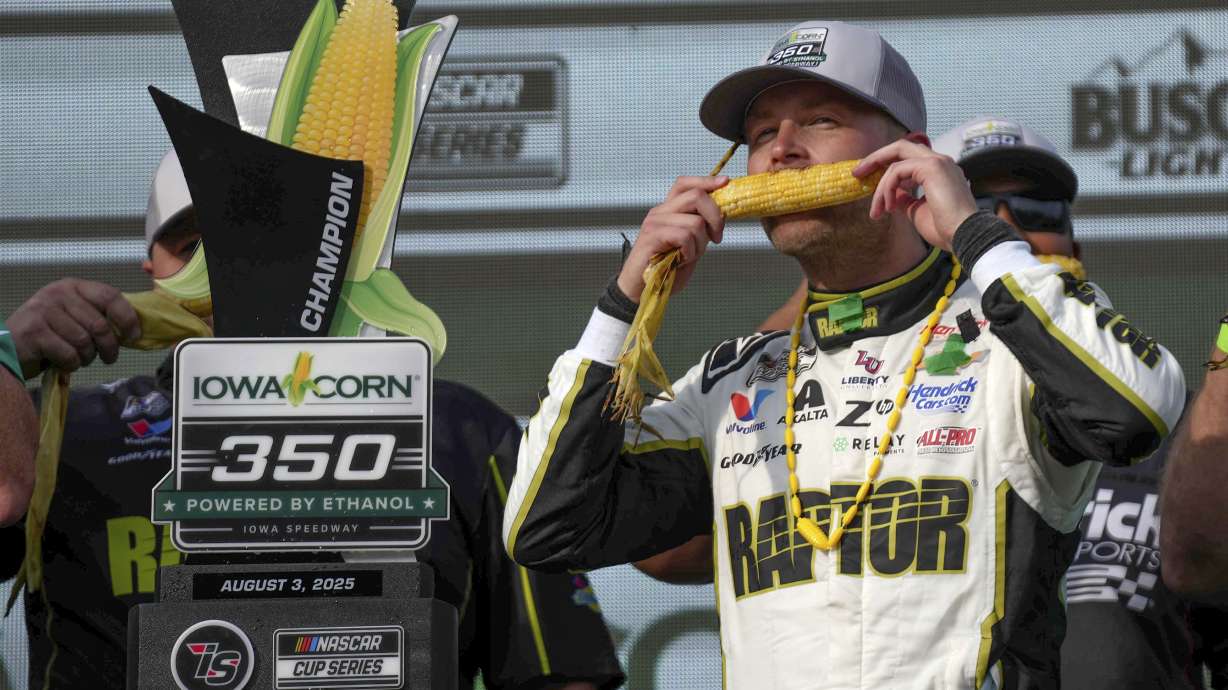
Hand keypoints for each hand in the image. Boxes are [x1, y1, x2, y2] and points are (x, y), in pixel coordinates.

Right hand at [7, 278, 141, 377]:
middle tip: (109, 357)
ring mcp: (43, 311)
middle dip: (109, 347)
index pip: (110, 296)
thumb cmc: (49, 333)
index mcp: (72, 286)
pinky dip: (71, 364)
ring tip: (79, 358)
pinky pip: (69, 354)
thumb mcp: (74, 316)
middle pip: (100, 325)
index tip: (134, 336)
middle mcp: (58, 293)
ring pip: (85, 342)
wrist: (9, 346)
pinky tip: (63, 362)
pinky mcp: (34, 332)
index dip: (127, 318)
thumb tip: (133, 329)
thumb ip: (98, 315)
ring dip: (87, 357)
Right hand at [616, 176, 728, 301]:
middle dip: (716, 217)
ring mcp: (655, 223)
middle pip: (696, 196)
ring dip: (700, 245)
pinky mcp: (652, 236)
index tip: (726, 183)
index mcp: (669, 210)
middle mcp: (661, 212)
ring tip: (688, 256)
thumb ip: (701, 228)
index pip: (686, 184)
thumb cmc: (665, 269)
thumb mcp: (691, 245)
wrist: (640, 289)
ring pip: (695, 222)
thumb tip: (722, 215)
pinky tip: (680, 260)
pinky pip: (684, 237)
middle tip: (716, 238)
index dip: (707, 181)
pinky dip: (689, 252)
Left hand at [852, 140, 977, 251]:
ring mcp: (937, 162)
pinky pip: (897, 171)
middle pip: (900, 147)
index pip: (907, 157)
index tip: (867, 179)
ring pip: (895, 162)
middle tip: (857, 173)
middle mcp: (940, 161)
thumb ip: (904, 199)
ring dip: (880, 187)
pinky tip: (888, 207)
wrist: (965, 236)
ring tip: (876, 210)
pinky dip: (887, 189)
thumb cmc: (946, 229)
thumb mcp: (917, 212)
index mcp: (939, 171)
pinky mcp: (932, 167)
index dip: (886, 165)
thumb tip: (890, 196)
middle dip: (876, 158)